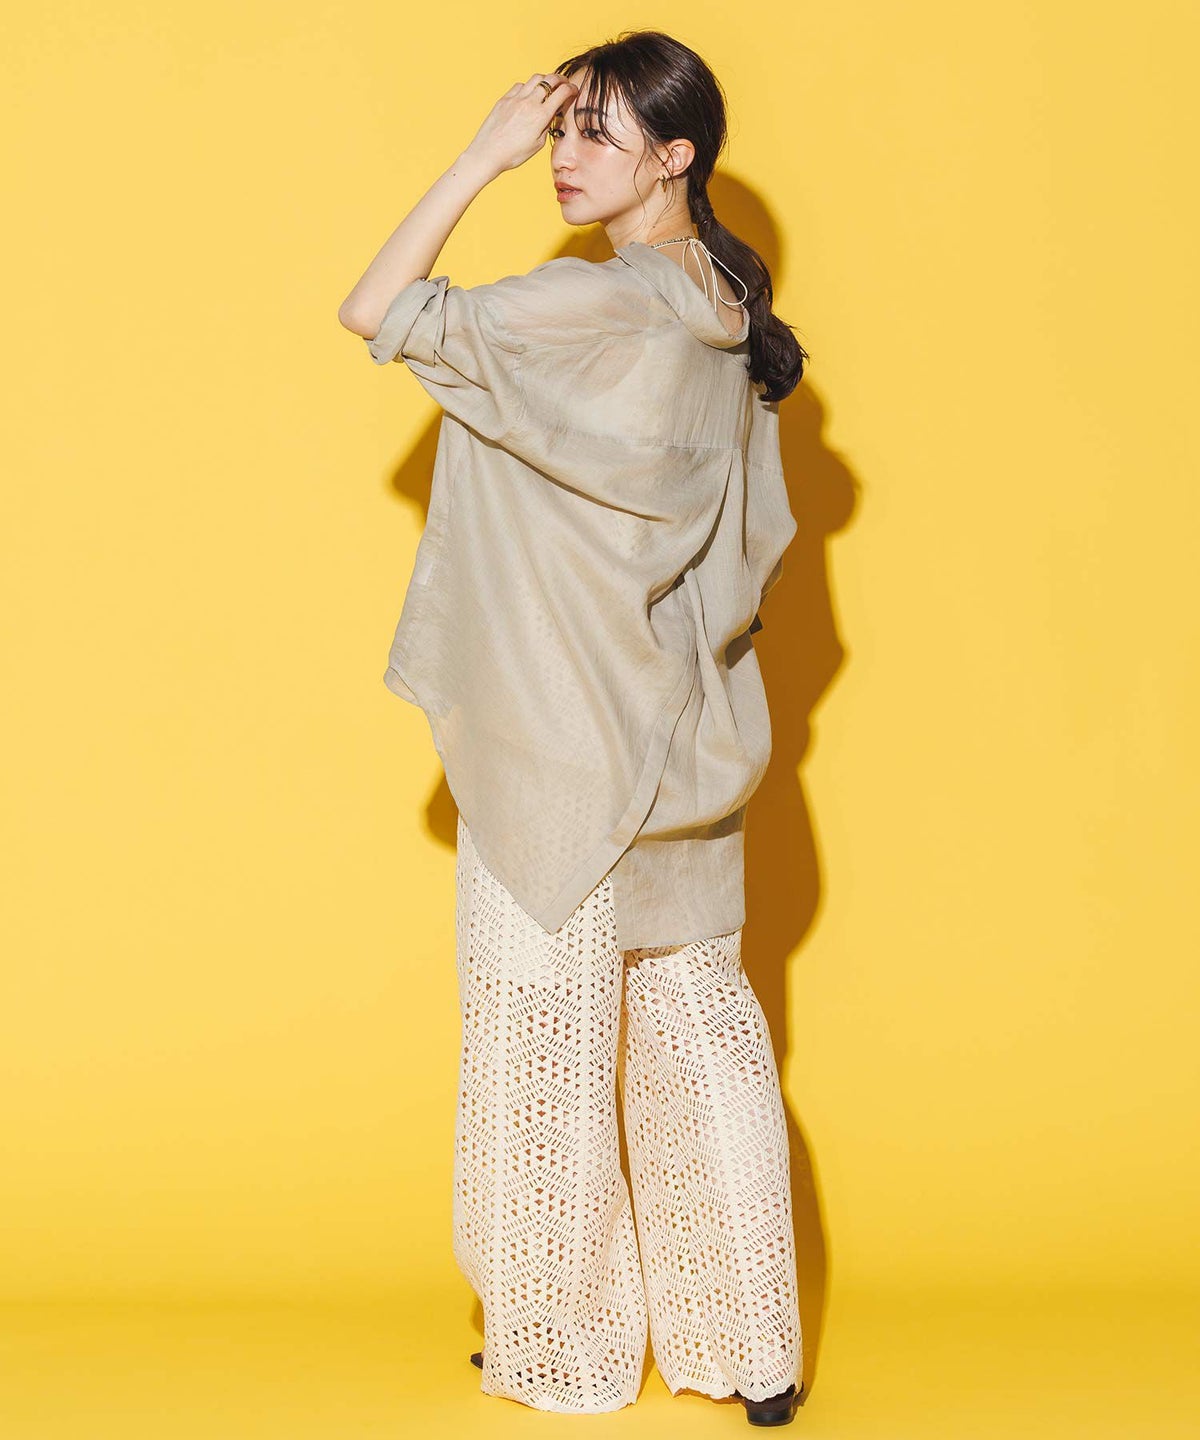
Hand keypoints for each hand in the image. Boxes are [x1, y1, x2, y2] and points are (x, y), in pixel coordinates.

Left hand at [463, 74, 579, 175]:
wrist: (488, 153)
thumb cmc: (513, 154)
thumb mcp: (537, 144)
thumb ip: (546, 125)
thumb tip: (550, 114)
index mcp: (540, 116)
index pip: (562, 93)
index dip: (571, 89)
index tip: (574, 90)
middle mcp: (529, 103)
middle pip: (550, 80)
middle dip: (561, 79)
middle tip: (564, 83)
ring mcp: (516, 99)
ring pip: (535, 78)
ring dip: (545, 80)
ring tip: (547, 86)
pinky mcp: (504, 99)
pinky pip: (520, 86)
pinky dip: (528, 86)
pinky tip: (528, 94)